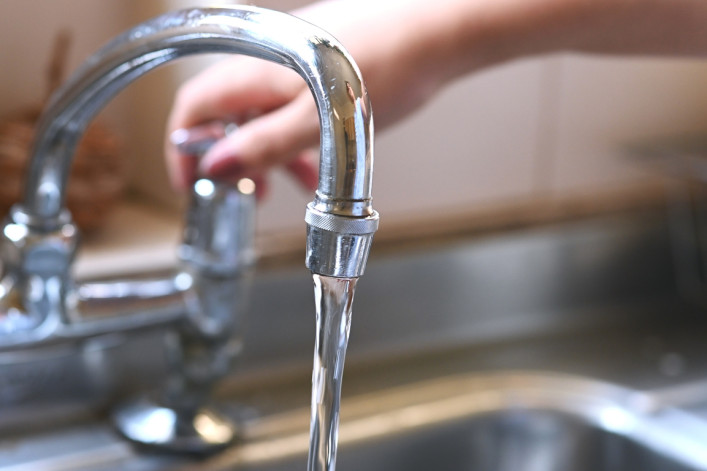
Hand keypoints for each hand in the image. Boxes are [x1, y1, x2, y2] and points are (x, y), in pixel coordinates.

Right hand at [164, 0, 449, 195]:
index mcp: (255, 69)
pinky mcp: (317, 70)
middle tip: (243, 193)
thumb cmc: (388, 67)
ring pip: (260, 115)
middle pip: (224, 113)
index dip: (184, 149)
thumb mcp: (317, 123)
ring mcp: (292, 64)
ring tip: (286, 184)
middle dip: (228, 158)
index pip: (192, 107)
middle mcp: (266, 61)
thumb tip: (216, 168)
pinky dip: (291, 139)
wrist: (436, 33)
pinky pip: (289, 109)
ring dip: (265, 154)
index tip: (193, 185)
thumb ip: (263, 146)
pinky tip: (313, 161)